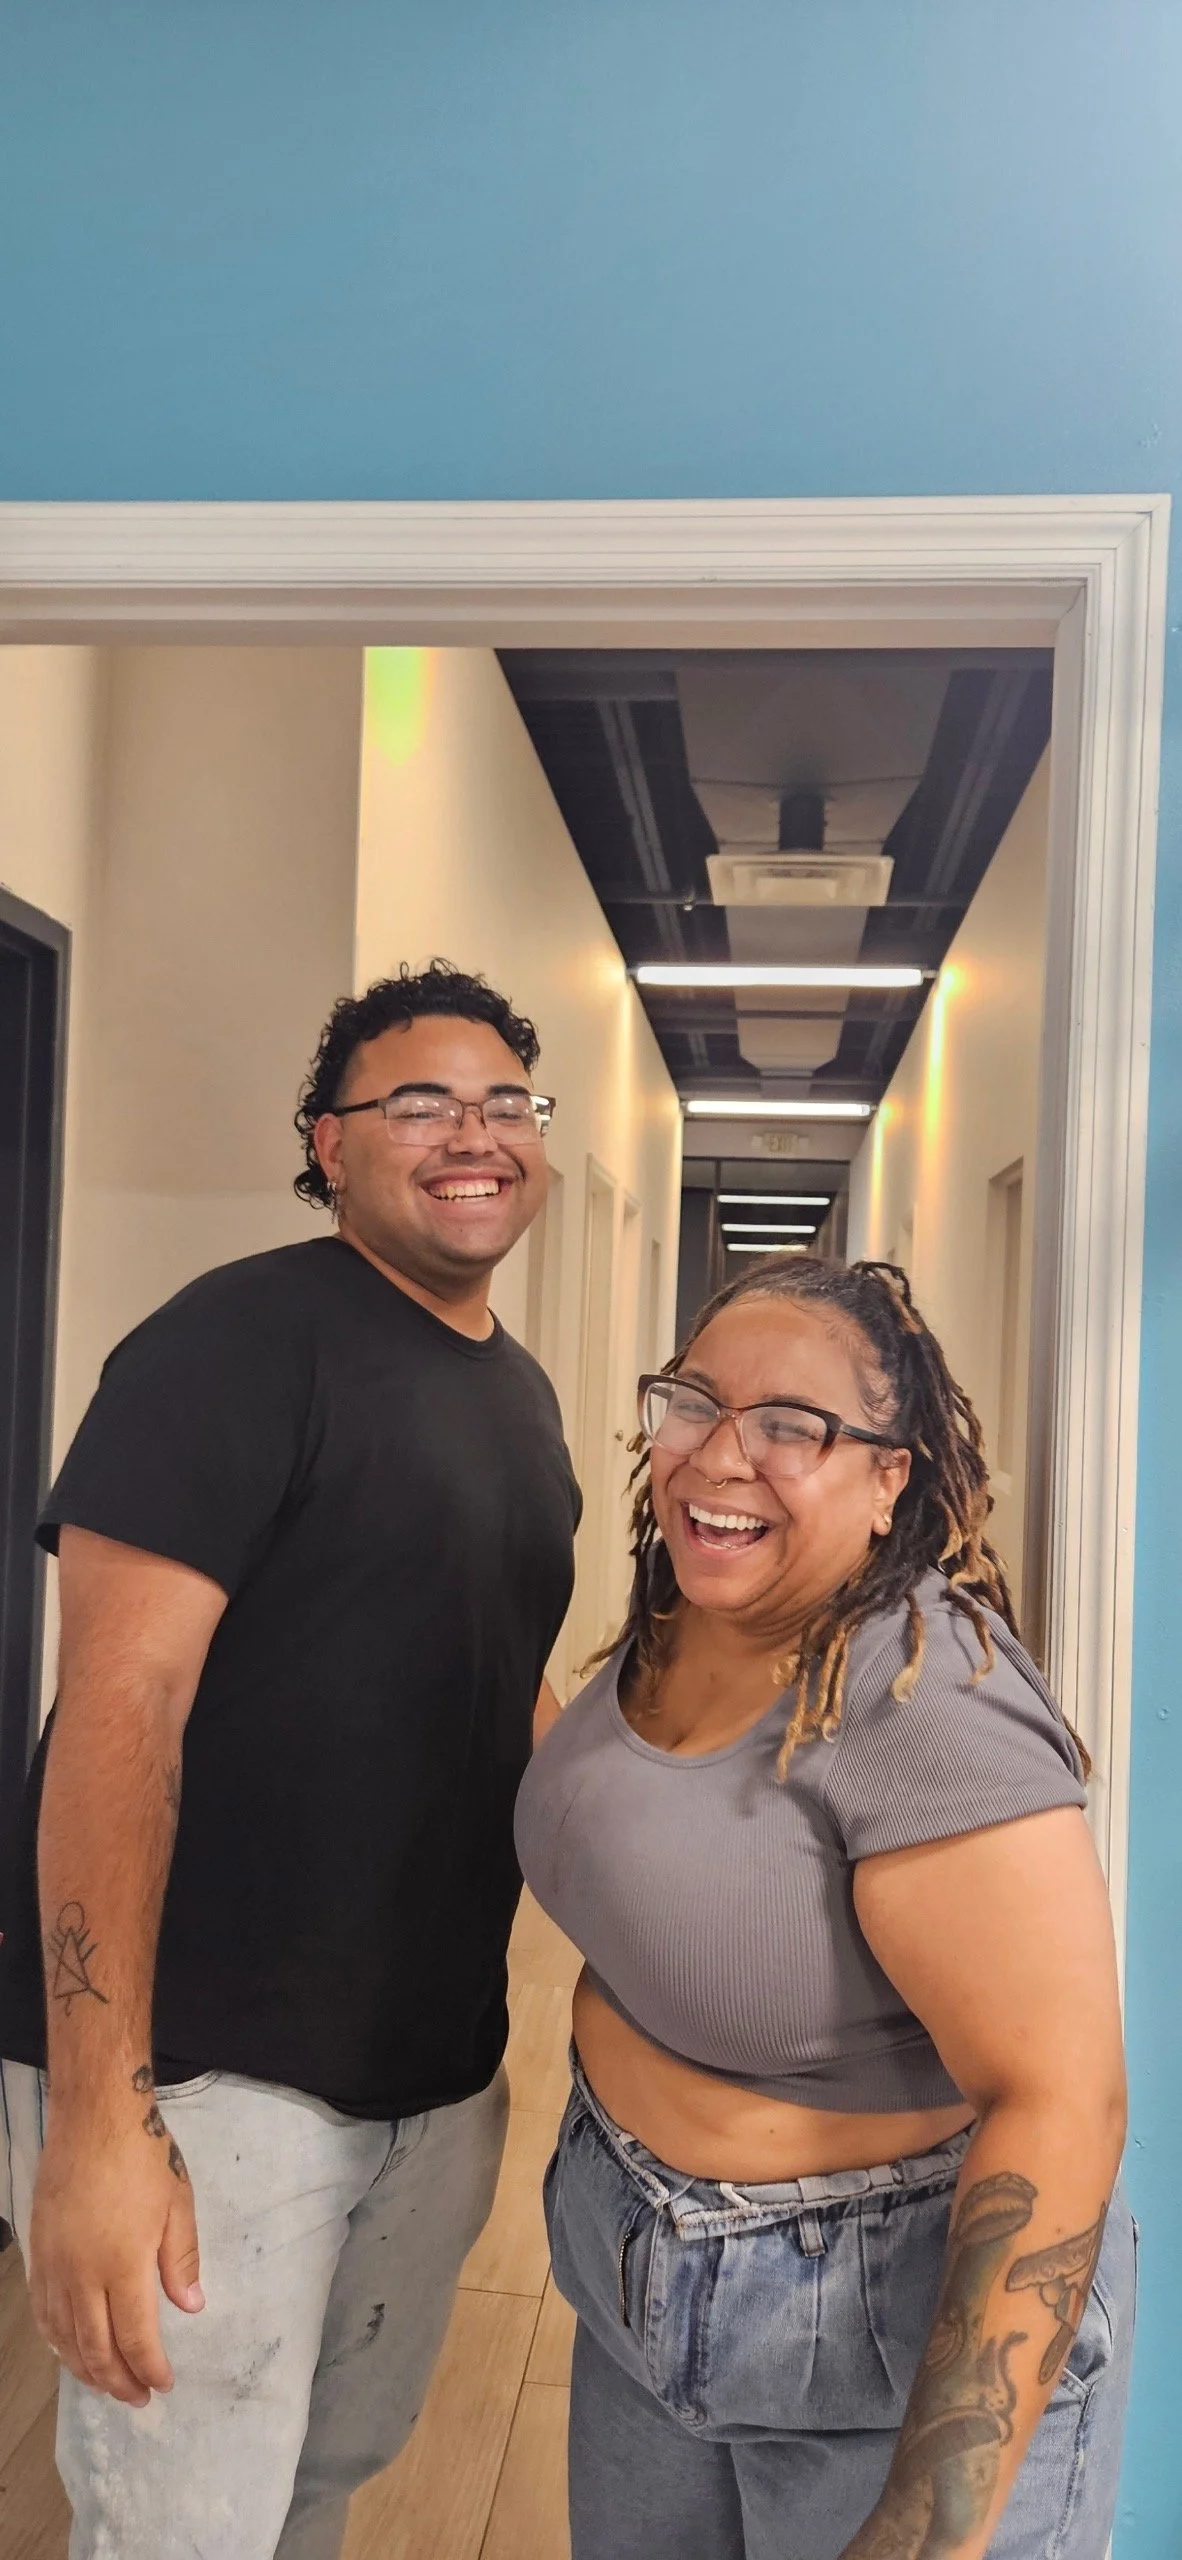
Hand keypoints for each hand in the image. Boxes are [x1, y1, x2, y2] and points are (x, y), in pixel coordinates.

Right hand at [28, 2083, 204, 2406]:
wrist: (93, 2119)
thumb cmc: (142, 2158)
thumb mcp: (177, 2206)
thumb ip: (181, 2262)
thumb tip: (191, 2307)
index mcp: (123, 2265)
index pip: (135, 2337)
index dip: (149, 2368)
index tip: (164, 2386)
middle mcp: (82, 2275)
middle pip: (96, 2347)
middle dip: (119, 2380)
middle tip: (138, 2399)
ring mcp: (55, 2266)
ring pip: (64, 2337)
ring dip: (86, 2368)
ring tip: (108, 2384)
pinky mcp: (39, 2253)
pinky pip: (44, 2312)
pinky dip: (57, 2341)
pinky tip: (69, 2350)